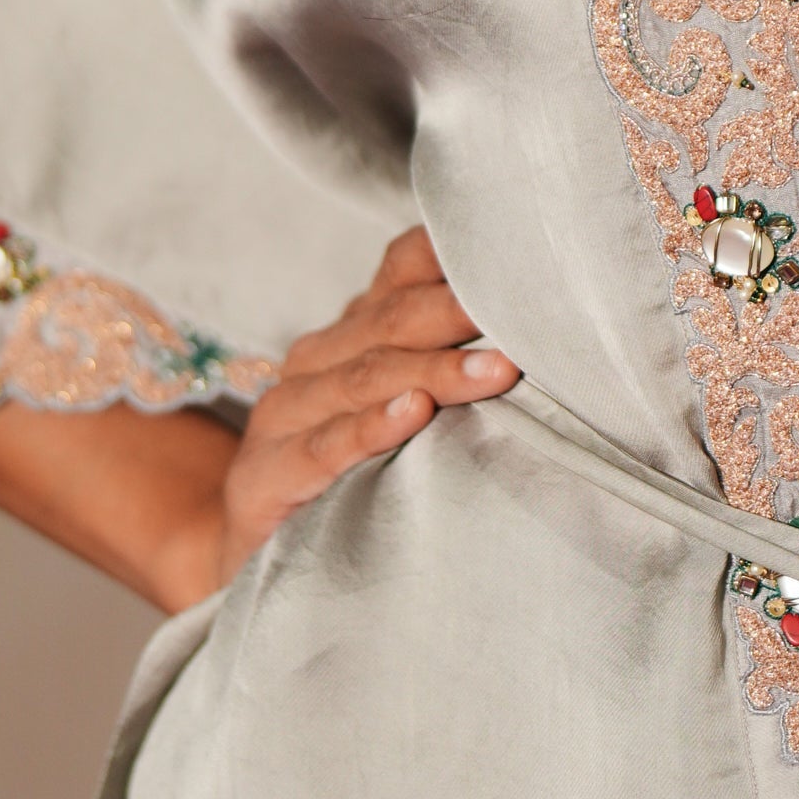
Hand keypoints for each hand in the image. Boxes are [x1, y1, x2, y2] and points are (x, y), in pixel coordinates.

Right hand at [205, 226, 518, 592]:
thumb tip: (549, 340)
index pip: (404, 269)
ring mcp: (289, 411)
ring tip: (498, 371)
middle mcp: (319, 357)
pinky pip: (327, 443)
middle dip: (463, 311)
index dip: (458, 256)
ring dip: (437, 371)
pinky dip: (372, 426)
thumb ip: (452, 366)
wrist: (248, 544)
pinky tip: (413, 415)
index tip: (524, 255)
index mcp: (354, 330)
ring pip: (369, 376)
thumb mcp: (399, 404)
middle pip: (395, 319)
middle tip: (528, 311)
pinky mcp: (270, 470)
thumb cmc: (347, 468)